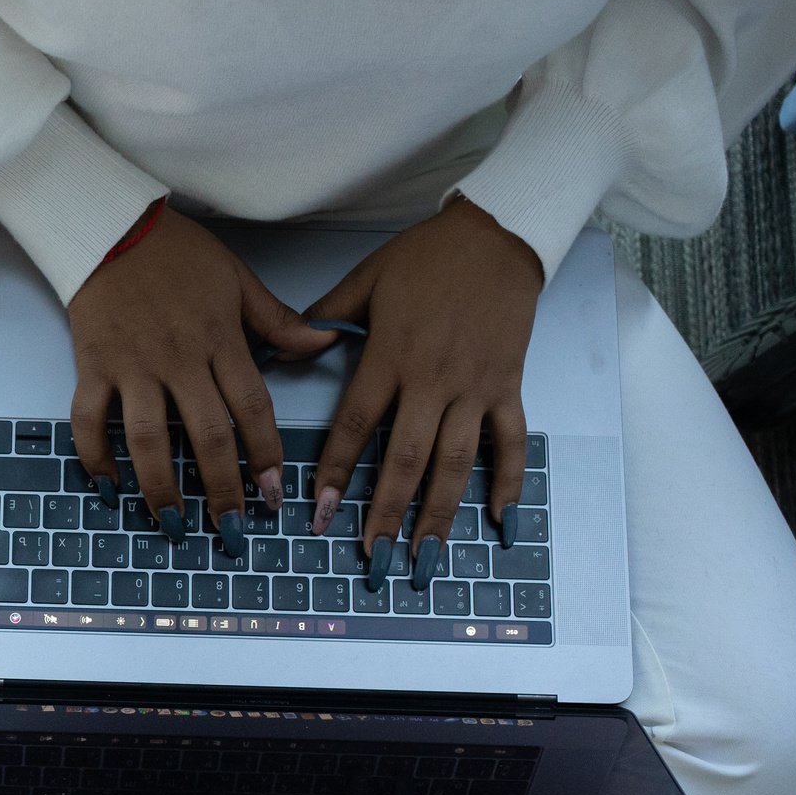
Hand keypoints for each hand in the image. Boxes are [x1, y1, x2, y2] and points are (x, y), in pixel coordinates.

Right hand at [67, 206, 336, 555]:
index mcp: (219, 339)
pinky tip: (108, 488)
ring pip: (146, 438)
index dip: (265, 454)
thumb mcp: (238, 279)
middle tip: (232, 530)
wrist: (110, 226)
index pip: (250, 406)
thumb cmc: (178, 253)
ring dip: (160, 487)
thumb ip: (278, 321)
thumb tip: (327, 342)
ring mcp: (131, 366)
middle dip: (222, 488)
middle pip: (204, 435)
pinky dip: (94, 456)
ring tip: (172, 524)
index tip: (273, 493)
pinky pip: (89, 420)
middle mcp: (177, 359)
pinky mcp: (92, 367)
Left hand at [305, 196, 543, 588]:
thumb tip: (285, 346)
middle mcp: (433, 380)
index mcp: (391, 356)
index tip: (319, 512)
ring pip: (456, 462)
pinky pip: (510, 441)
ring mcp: (475, 387)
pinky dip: (509, 480)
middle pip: (406, 458)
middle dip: (386, 512)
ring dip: (440, 514)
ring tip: (426, 558)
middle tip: (372, 559)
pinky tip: (500, 520)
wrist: (498, 236)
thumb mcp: (368, 278)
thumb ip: (325, 315)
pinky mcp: (508, 385)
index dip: (335, 471)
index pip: (356, 424)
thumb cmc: (427, 256)